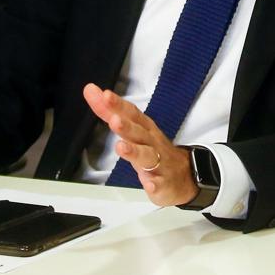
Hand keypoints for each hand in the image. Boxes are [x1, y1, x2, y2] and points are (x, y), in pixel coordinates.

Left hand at [82, 83, 196, 205]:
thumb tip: (91, 90)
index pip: (130, 114)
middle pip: (138, 133)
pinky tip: (149, 184)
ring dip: (134, 151)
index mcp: (143, 129)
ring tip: (122, 148)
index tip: (104, 95)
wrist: (184, 175)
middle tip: (114, 120)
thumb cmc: (154, 149)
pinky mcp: (163, 182)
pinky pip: (158, 183)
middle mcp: (151, 143)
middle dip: (126, 126)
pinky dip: (154, 183)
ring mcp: (158, 162)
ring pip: (146, 156)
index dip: (118, 105)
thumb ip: (110, 111)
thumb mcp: (133, 129)